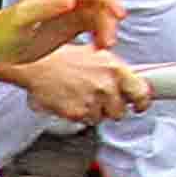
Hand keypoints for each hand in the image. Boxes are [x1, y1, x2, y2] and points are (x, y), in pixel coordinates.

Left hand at [0, 0, 128, 67]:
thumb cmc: (2, 31)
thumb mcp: (22, 19)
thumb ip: (46, 8)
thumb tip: (71, 0)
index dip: (108, 0)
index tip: (118, 15)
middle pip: (99, 4)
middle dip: (108, 21)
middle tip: (108, 42)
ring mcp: (69, 11)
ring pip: (99, 16)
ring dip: (106, 31)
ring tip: (102, 48)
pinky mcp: (70, 26)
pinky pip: (94, 28)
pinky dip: (100, 37)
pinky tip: (97, 48)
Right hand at [6, 43, 152, 122]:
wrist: (33, 65)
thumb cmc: (59, 57)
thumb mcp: (93, 55)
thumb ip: (114, 71)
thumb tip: (128, 84)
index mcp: (114, 68)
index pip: (141, 93)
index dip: (141, 102)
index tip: (139, 105)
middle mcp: (106, 86)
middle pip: (120, 110)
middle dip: (110, 106)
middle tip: (96, 95)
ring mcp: (92, 101)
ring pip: (102, 117)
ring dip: (93, 110)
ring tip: (78, 94)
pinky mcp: (78, 113)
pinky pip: (85, 121)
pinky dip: (78, 114)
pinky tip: (69, 99)